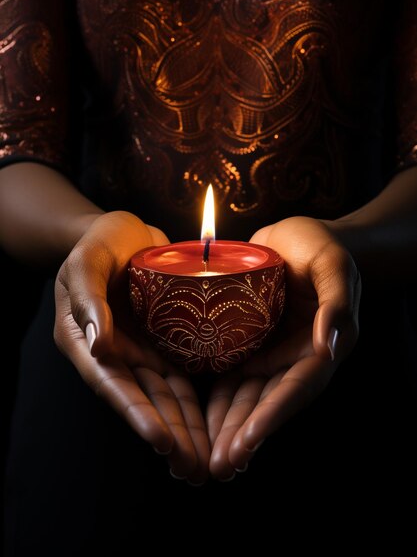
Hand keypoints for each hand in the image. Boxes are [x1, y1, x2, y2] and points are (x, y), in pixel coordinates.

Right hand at [54, 211, 209, 483]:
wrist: (124, 232)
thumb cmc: (97, 243)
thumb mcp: (86, 263)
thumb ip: (89, 299)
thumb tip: (97, 344)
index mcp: (85, 341)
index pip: (112, 384)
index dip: (136, 414)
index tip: (161, 441)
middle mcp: (114, 353)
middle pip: (143, 401)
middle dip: (169, 436)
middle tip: (193, 470)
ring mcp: (141, 349)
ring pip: (165, 396)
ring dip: (185, 429)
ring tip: (205, 461)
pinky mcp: (165, 340)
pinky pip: (181, 374)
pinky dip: (194, 401)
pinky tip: (212, 423)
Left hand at [207, 216, 360, 479]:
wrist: (295, 236)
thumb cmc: (320, 245)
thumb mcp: (332, 265)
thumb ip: (336, 303)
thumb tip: (333, 347)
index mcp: (322, 346)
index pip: (297, 388)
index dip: (272, 416)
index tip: (247, 441)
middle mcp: (295, 357)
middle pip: (268, 402)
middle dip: (243, 435)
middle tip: (218, 466)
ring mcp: (271, 351)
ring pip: (247, 396)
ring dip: (227, 427)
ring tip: (204, 456)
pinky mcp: (249, 341)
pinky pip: (231, 374)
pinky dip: (217, 399)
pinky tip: (198, 420)